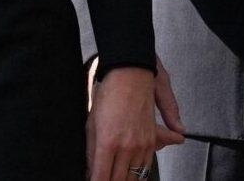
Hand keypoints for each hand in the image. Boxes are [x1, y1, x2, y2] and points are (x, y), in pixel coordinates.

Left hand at [87, 66, 180, 180]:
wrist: (131, 73)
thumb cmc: (110, 93)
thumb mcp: (91, 124)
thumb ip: (92, 153)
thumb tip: (92, 171)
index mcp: (109, 143)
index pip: (101, 178)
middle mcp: (129, 147)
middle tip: (105, 179)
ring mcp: (143, 144)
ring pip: (136, 177)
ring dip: (126, 180)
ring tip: (118, 177)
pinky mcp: (152, 139)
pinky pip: (148, 165)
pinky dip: (140, 173)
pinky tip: (133, 173)